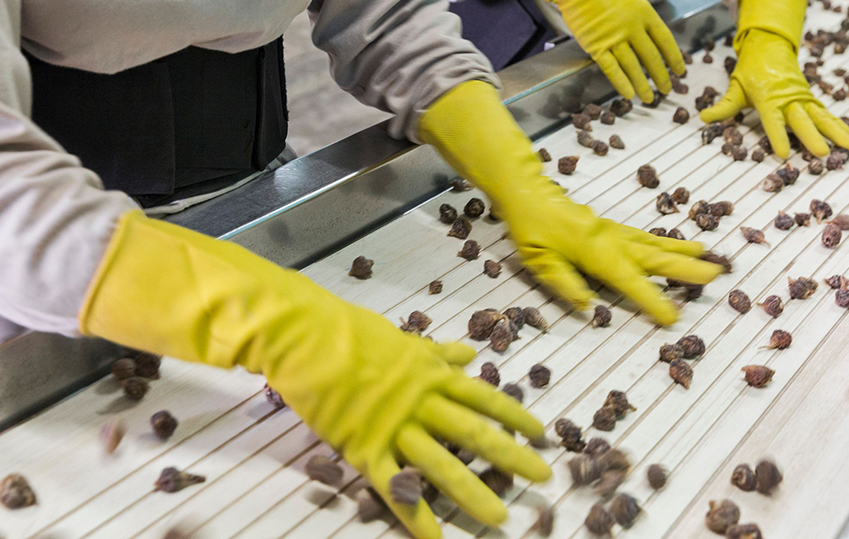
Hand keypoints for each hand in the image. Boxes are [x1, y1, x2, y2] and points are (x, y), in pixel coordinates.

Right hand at [259, 284, 551, 538]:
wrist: (306, 337)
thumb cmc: (349, 331)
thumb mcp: (400, 338)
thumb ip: (436, 353)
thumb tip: (471, 354)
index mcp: (430, 373)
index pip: (482, 396)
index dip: (513, 415)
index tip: (541, 433)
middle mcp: (421, 402)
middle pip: (473, 433)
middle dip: (510, 456)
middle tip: (543, 477)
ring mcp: (394, 428)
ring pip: (441, 464)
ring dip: (472, 492)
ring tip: (500, 517)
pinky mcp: (364, 449)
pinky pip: (395, 487)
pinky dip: (415, 516)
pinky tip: (435, 538)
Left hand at [420, 82, 723, 326]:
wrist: (527, 192)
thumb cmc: (530, 229)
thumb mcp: (538, 261)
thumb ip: (564, 284)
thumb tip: (590, 307)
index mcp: (593, 250)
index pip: (628, 280)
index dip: (652, 299)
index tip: (674, 318)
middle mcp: (611, 239)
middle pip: (654, 257)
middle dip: (686, 268)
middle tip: (718, 276)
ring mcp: (614, 230)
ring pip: (655, 244)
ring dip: (684, 253)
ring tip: (711, 259)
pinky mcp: (612, 227)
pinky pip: (646, 237)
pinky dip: (668, 241)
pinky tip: (682, 245)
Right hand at [476, 0, 685, 102]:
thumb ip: (640, 15)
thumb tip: (647, 32)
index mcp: (644, 12)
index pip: (665, 39)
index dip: (673, 57)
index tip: (680, 70)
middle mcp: (632, 27)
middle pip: (651, 56)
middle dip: (661, 76)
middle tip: (667, 90)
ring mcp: (614, 37)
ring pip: (633, 67)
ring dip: (642, 85)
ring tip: (649, 98)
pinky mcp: (596, 45)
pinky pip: (611, 68)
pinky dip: (621, 83)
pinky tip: (629, 95)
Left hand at [701, 29, 848, 157]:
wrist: (769, 46)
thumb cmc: (750, 71)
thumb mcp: (734, 87)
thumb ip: (723, 106)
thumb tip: (703, 118)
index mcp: (768, 97)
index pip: (772, 120)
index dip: (778, 137)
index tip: (783, 154)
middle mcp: (788, 98)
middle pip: (801, 120)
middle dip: (812, 136)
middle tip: (822, 154)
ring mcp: (802, 97)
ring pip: (821, 116)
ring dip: (836, 132)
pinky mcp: (810, 98)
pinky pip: (826, 114)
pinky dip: (839, 125)